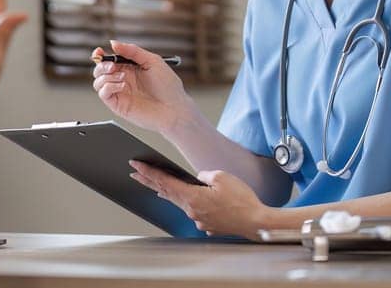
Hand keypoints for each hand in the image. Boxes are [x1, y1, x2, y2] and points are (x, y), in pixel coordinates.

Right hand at [91, 40, 196, 135]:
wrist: (174, 109)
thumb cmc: (168, 87)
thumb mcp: (152, 61)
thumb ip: (132, 51)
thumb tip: (114, 43)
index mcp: (130, 68)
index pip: (109, 59)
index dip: (101, 55)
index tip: (99, 52)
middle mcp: (123, 79)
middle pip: (100, 70)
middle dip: (102, 65)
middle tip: (112, 65)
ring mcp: (120, 92)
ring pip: (98, 82)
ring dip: (106, 76)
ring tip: (123, 77)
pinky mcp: (118, 104)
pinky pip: (103, 94)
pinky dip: (109, 86)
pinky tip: (122, 85)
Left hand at [129, 162, 266, 239]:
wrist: (255, 222)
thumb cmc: (242, 201)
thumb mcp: (222, 177)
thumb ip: (204, 175)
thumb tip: (197, 178)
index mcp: (192, 197)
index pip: (165, 182)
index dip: (149, 172)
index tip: (136, 166)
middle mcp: (191, 210)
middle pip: (166, 193)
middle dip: (150, 182)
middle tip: (135, 174)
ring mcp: (199, 219)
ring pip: (179, 202)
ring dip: (166, 192)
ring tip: (153, 185)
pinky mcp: (208, 224)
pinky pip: (193, 210)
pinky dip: (185, 202)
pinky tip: (185, 199)